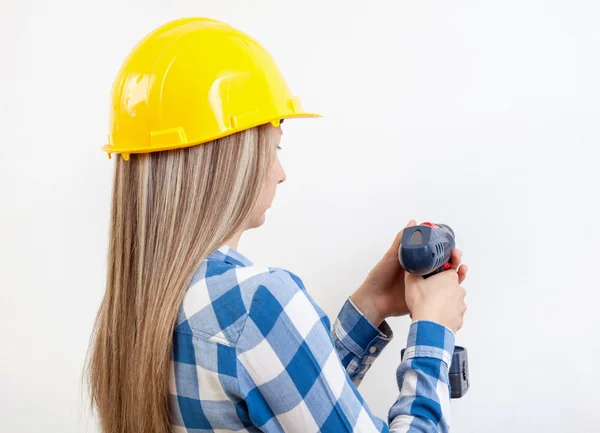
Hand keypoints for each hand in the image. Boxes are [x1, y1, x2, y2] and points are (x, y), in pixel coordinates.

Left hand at [351, 220, 467, 327]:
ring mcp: (424, 287)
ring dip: (456, 274)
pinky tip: (457, 286)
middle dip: (454, 261)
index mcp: (416, 263)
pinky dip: (451, 291)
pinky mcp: (425, 299)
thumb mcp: (391, 256)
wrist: (374, 301)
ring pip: (446, 280)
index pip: (435, 255)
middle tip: (457, 257)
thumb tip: (413, 223)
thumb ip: (401, 241)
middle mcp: (422, 275)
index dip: (446, 251)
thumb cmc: (380, 277)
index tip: (453, 247)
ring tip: (461, 269)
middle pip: (444, 267)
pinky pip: (441, 295)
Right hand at [405, 269, 466, 332]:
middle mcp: (459, 291)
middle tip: (427, 294)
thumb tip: (411, 268)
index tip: (431, 280)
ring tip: (429, 307)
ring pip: (451, 301)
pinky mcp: (459, 319)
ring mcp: (461, 306)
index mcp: (450, 278)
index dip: (438, 275)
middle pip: (450, 286)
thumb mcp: (412, 282)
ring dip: (442, 303)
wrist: (430, 326)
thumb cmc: (424, 304)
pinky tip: (433, 316)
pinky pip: (451, 315)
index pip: (448, 271)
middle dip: (440, 290)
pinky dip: (444, 315)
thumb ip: (412, 271)